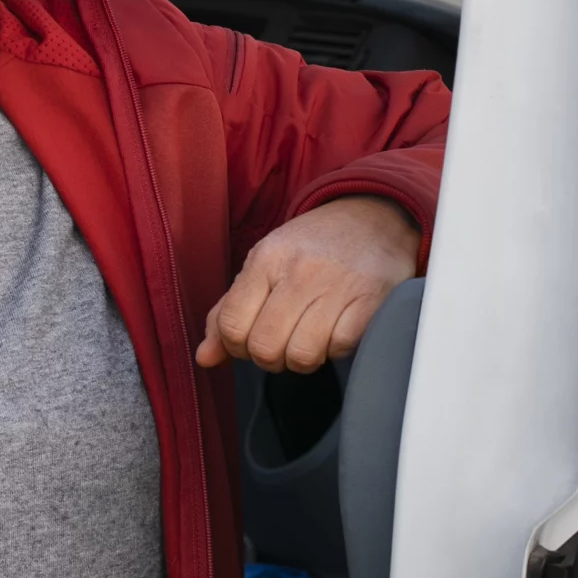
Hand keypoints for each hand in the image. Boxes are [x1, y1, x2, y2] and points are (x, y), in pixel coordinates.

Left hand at [197, 197, 417, 371]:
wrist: (373, 219)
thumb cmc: (311, 247)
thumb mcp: (264, 265)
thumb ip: (229, 311)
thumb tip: (204, 358)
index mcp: (266, 259)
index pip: (231, 324)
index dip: (235, 347)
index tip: (249, 342)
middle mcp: (298, 271)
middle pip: (265, 346)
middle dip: (269, 358)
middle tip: (281, 344)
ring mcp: (336, 286)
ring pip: (301, 355)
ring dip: (302, 359)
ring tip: (308, 340)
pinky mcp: (370, 301)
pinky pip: (340, 348)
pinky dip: (335, 349)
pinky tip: (335, 330)